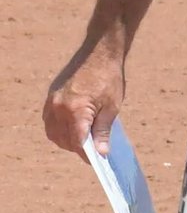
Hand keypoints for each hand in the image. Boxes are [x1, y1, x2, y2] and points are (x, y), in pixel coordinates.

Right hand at [44, 44, 124, 158]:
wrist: (100, 53)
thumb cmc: (110, 78)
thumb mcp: (112, 107)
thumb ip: (103, 132)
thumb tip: (101, 153)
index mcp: (75, 110)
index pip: (76, 142)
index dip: (86, 154)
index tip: (96, 160)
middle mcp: (58, 107)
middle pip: (63, 139)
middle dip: (76, 148)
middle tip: (92, 150)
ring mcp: (52, 101)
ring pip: (53, 132)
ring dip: (65, 140)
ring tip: (83, 140)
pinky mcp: (51, 95)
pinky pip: (49, 120)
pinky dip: (58, 128)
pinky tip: (72, 128)